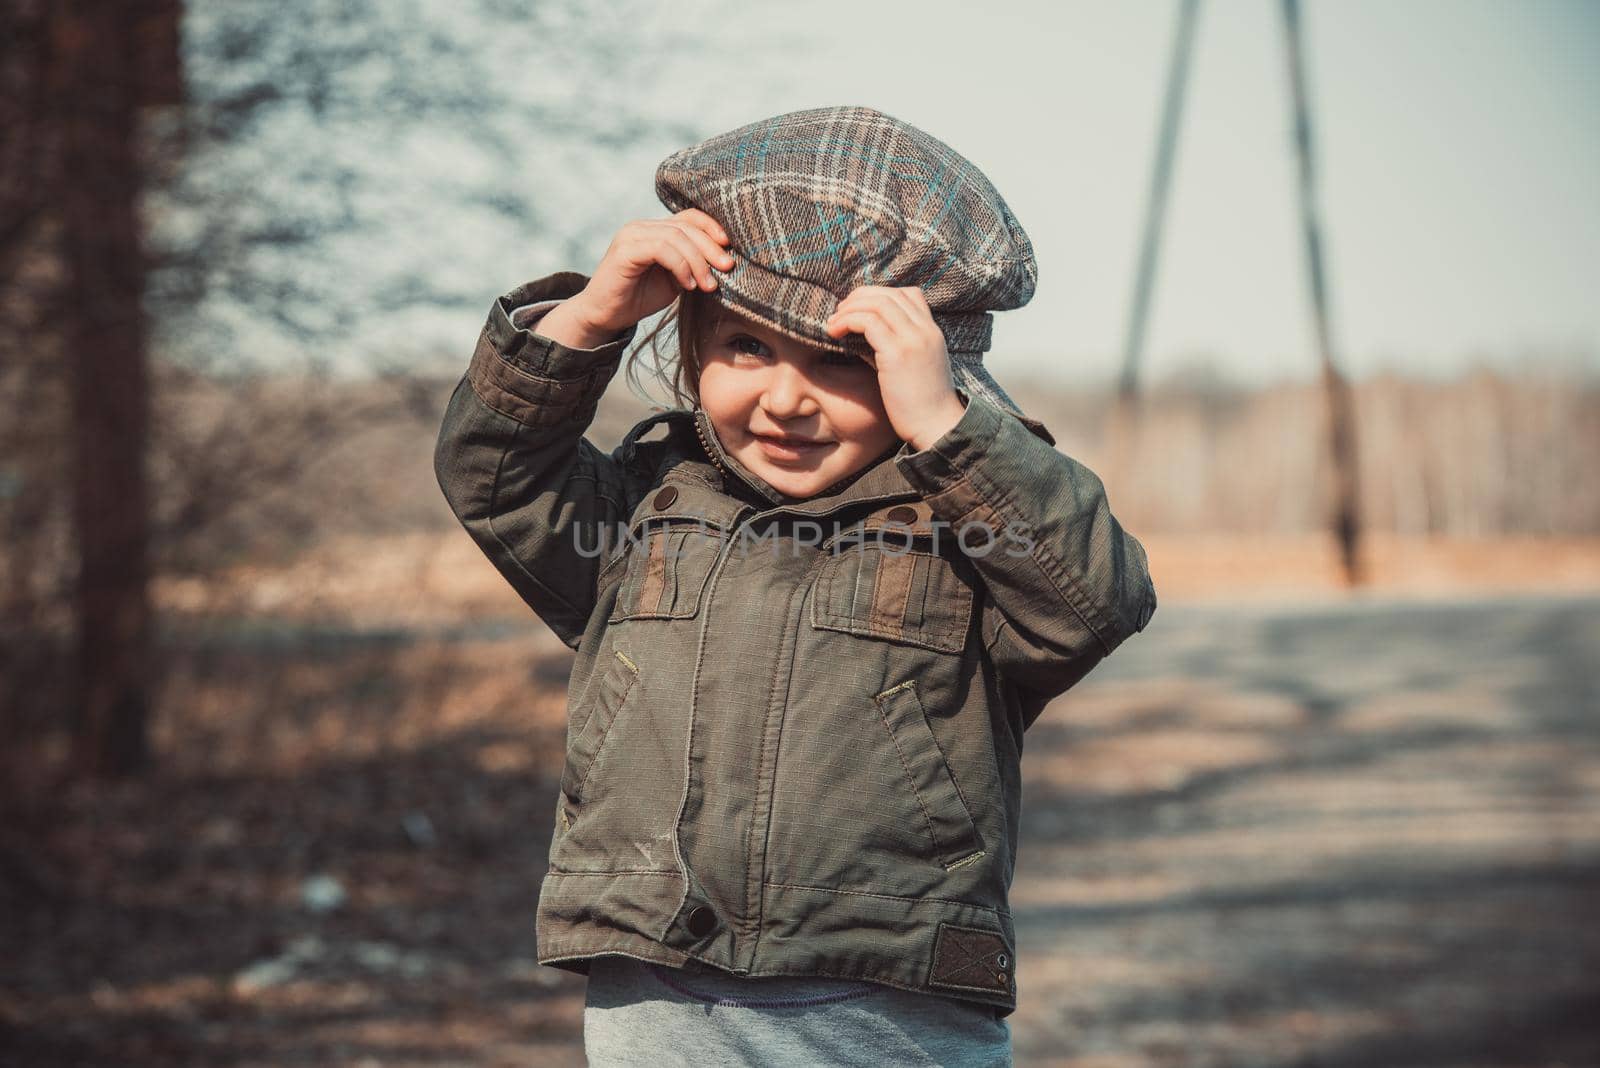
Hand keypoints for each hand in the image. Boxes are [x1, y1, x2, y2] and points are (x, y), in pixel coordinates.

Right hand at [541, 209, 734, 348]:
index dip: (712, 228)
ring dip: (698, 261)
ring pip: (676, 236)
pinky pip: (661, 249)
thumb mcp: (674, 280)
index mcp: (654, 229)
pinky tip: (688, 285)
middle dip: (711, 247)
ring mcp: (632, 235)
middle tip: (727, 268)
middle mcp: (642, 226)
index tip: (730, 249)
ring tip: (708, 285)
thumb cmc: (639, 298)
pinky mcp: (625, 250)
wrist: (605, 316)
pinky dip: (680, 266)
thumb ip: (692, 265)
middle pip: (686, 226)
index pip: (689, 217)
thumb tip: (724, 261)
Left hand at [823, 286, 966, 451]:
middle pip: (888, 294)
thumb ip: (891, 347)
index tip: (859, 311)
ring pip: (877, 303)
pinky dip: (847, 321)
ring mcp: (913, 339)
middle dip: (858, 298)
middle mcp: (925, 330)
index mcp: (932, 332)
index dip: (879, 295)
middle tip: (839, 313)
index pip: (908, 294)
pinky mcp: (898, 353)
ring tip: (833, 324)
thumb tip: (859, 336)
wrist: (937, 427)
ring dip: (849, 309)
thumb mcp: (910, 368)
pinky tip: (834, 334)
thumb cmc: (920, 405)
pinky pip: (868, 322)